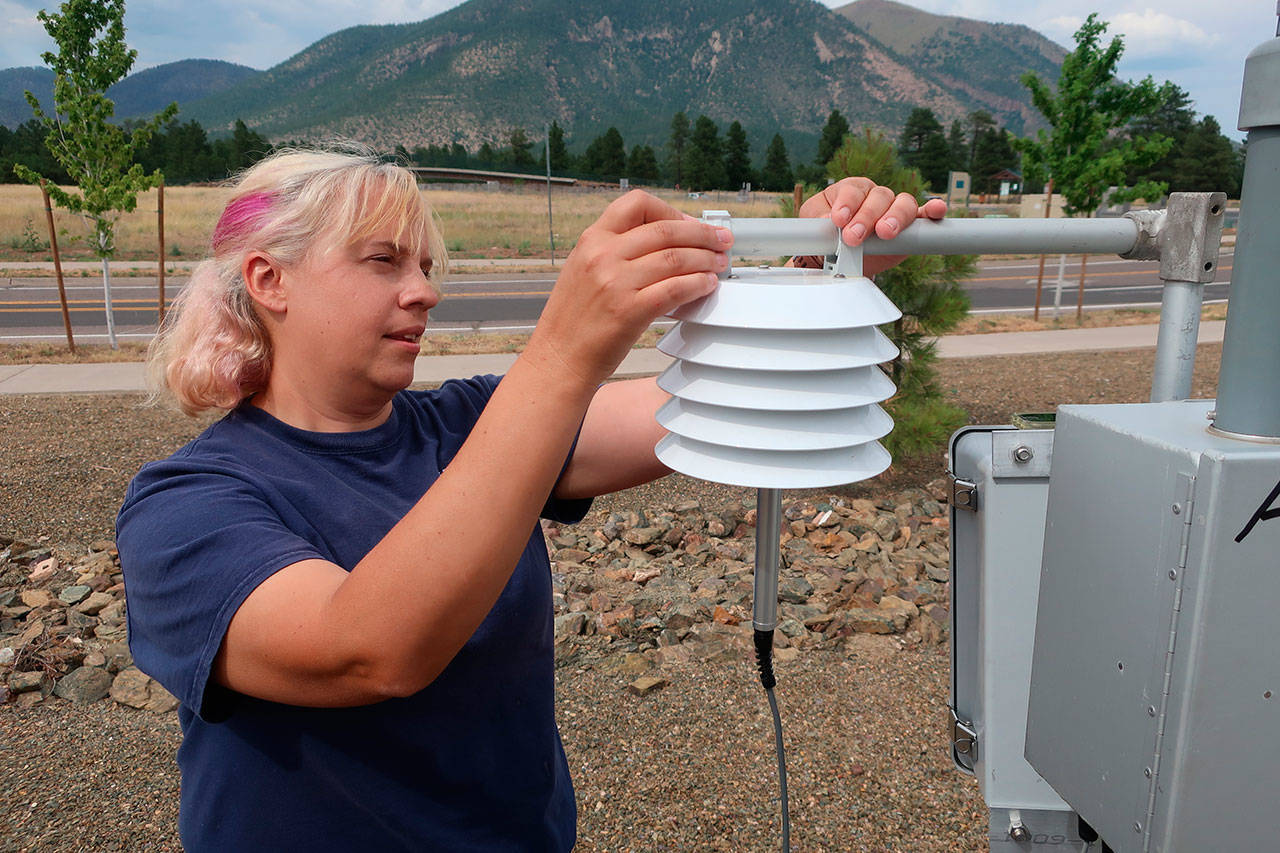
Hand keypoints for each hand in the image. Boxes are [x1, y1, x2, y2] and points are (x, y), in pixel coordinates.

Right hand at [528, 190, 731, 386]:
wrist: (558, 358)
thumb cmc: (574, 320)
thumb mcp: (583, 270)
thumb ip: (615, 251)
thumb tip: (664, 244)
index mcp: (591, 240)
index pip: (637, 204)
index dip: (672, 211)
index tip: (690, 223)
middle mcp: (602, 255)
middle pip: (666, 230)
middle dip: (702, 234)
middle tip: (722, 241)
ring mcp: (615, 282)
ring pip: (676, 258)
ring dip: (706, 259)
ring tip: (719, 264)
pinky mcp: (629, 310)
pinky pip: (676, 288)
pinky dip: (698, 284)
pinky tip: (706, 285)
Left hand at [797, 177, 946, 275]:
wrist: (835, 256)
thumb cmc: (825, 231)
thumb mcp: (813, 220)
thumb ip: (819, 217)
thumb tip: (829, 220)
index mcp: (852, 189)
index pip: (853, 190)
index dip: (847, 204)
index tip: (838, 220)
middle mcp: (875, 196)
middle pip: (879, 197)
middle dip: (866, 217)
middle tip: (854, 237)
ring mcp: (894, 209)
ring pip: (902, 203)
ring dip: (895, 217)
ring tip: (884, 233)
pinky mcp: (910, 226)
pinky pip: (924, 214)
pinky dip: (933, 211)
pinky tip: (936, 211)